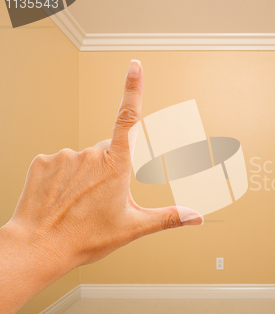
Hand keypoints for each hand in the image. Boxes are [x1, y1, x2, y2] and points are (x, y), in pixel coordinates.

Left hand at [0, 60, 202, 313]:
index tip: (135, 66)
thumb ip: (169, 217)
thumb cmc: (84, 237)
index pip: (128, 117)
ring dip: (85, 174)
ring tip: (79, 202)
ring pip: (83, 158)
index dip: (133, 88)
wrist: (39, 247)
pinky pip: (59, 162)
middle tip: (100, 199)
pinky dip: (62, 176)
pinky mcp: (43, 161)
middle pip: (107, 151)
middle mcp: (90, 154)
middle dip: (109, 168)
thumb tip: (197, 217)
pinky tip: (61, 197)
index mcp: (115, 165)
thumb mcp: (133, 227)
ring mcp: (64, 156)